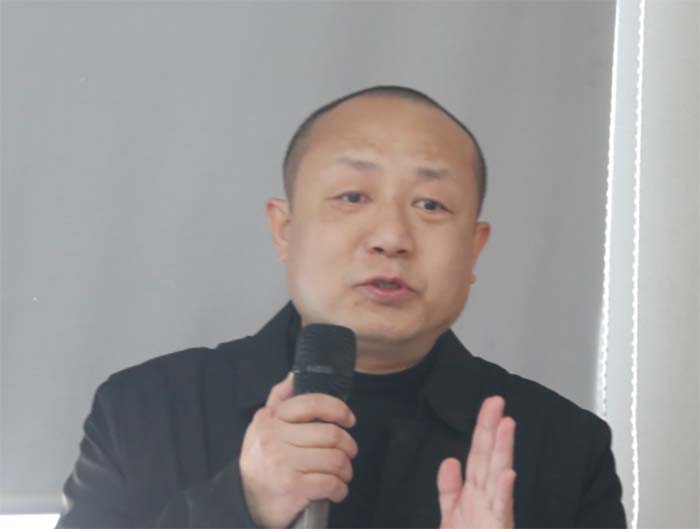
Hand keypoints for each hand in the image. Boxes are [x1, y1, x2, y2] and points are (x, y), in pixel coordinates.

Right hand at [239, 372, 357, 528]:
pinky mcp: (292, 487)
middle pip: (330, 434)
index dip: (338, 409)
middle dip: (348, 445)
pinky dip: (340, 488)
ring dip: (346, 469)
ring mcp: (283, 463)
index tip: (348, 419)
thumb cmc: (260, 461)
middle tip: (349, 452)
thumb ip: (279, 399)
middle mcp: (274, 439)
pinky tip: (337, 489)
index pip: (312, 403)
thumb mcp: (262, 426)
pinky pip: (330, 483)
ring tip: (343, 472)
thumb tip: (294, 376)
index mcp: (270, 420)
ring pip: (334, 459)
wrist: (245, 501)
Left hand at [437, 396, 516, 528]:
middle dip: (492, 430)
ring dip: (503, 451)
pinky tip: (508, 474)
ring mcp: (494, 515)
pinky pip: (502, 509)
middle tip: (496, 400)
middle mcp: (486, 501)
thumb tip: (449, 460)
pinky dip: (504, 493)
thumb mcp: (451, 516)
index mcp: (473, 495)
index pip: (478, 455)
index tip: (490, 404)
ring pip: (498, 478)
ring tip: (507, 424)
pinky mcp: (499, 527)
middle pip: (488, 459)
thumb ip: (449, 490)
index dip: (482, 430)